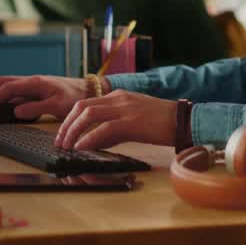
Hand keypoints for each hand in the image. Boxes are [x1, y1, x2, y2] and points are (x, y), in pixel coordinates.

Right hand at [0, 75, 85, 120]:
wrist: (89, 90)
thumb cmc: (75, 97)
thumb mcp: (57, 105)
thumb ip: (36, 108)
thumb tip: (15, 111)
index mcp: (35, 83)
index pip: (8, 88)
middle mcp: (31, 81)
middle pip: (3, 83)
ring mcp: (33, 84)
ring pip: (8, 85)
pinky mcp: (36, 89)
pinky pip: (15, 91)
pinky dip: (3, 96)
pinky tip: (0, 104)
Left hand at [55, 90, 177, 150]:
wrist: (185, 120)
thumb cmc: (163, 123)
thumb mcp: (134, 120)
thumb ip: (114, 128)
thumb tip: (95, 142)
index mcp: (119, 96)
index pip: (85, 103)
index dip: (70, 119)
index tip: (63, 134)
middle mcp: (119, 98)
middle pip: (81, 107)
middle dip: (66, 125)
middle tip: (60, 142)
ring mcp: (125, 108)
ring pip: (88, 115)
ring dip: (73, 132)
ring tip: (67, 147)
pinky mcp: (132, 122)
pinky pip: (104, 129)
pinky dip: (89, 139)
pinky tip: (81, 148)